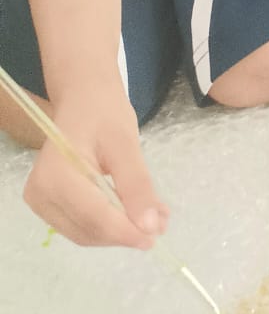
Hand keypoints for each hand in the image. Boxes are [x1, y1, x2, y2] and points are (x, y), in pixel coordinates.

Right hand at [23, 83, 166, 248]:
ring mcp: (41, 201)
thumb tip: (151, 226)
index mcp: (56, 174)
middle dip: (125, 231)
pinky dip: (108, 223)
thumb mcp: (126, 143)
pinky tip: (132, 213)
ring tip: (153, 219)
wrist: (83, 98)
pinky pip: (80, 224)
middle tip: (161, 224)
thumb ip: (137, 185)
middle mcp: (41, 194)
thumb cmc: (104, 112)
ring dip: (119, 231)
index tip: (155, 236)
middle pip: (88, 229)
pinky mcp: (48, 204)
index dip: (125, 231)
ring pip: (85, 232)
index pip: (94, 216)